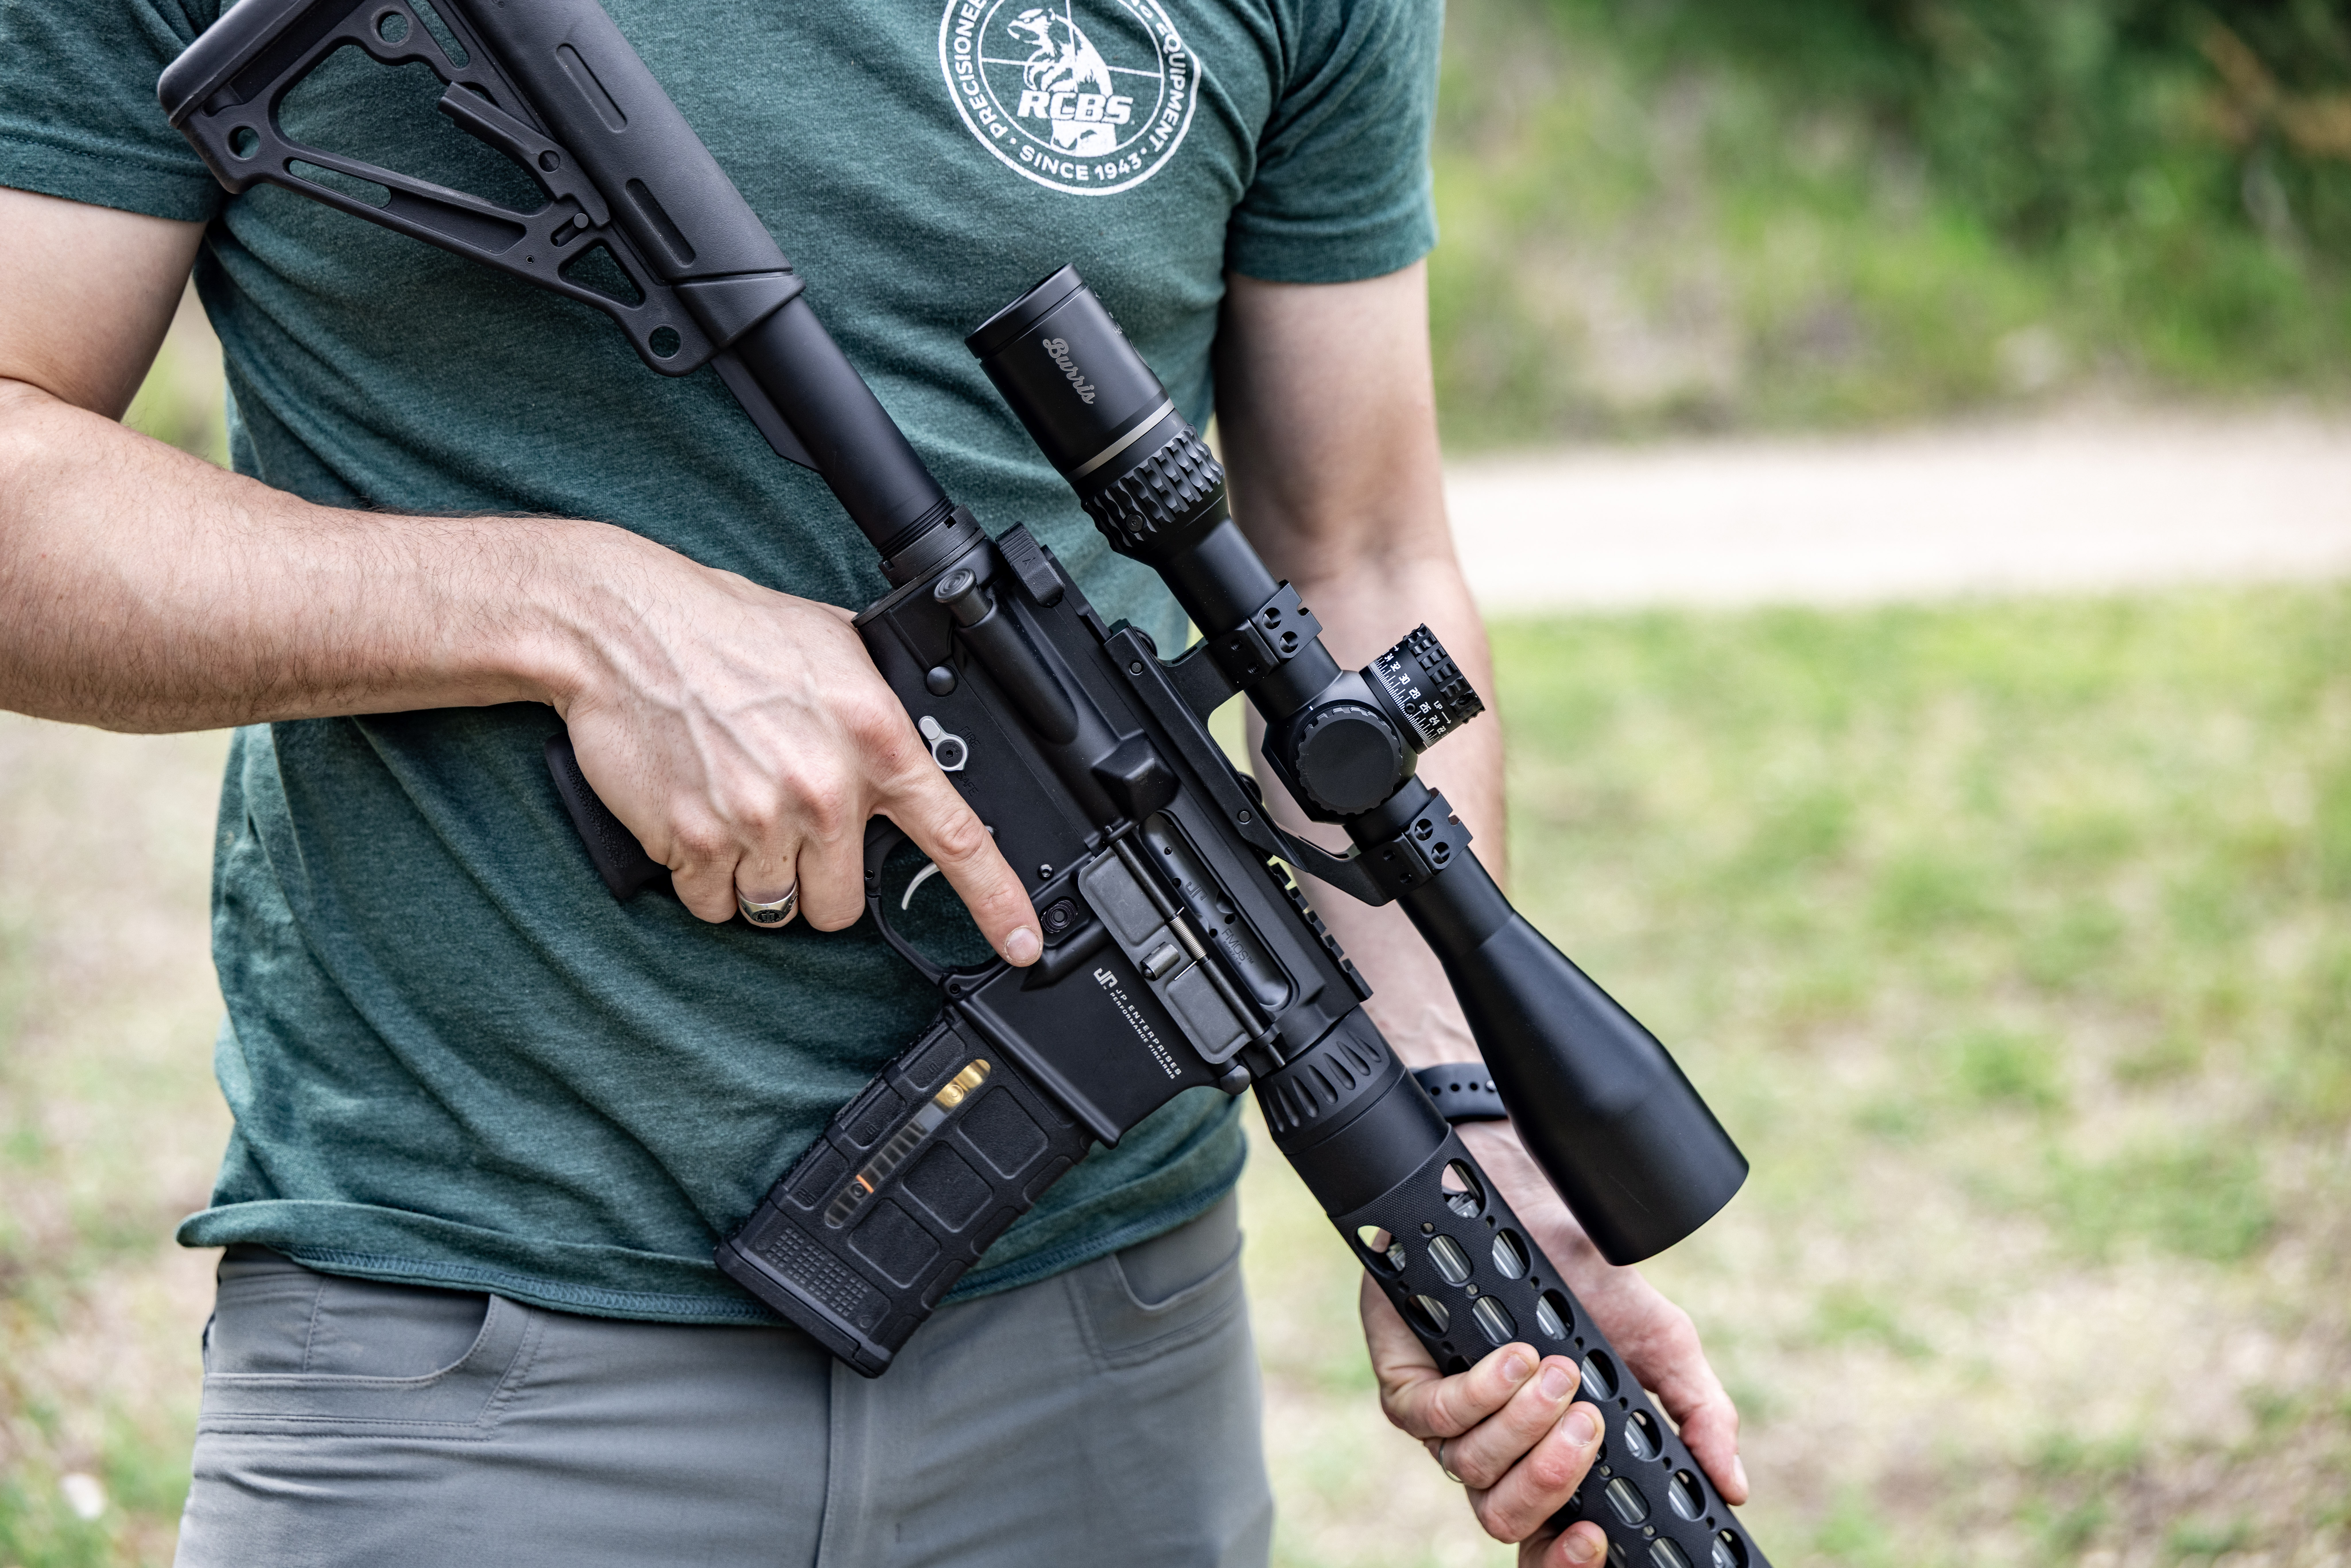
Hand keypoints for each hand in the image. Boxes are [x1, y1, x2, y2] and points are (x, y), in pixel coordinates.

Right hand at [550, 538, 1040, 959]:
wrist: (624, 627)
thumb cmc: (726, 631)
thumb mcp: (835, 648)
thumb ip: (881, 707)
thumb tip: (918, 738)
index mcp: (874, 739)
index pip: (955, 837)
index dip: (996, 902)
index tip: (1020, 945)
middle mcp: (824, 789)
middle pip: (846, 905)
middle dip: (820, 879)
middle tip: (788, 825)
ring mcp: (758, 821)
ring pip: (780, 911)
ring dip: (762, 881)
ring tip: (738, 812)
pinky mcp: (693, 842)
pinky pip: (716, 906)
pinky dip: (707, 881)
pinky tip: (698, 823)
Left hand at [1359, 1119, 1746, 1564]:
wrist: (1534, 1207)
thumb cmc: (1591, 1283)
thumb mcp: (1663, 1344)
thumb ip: (1699, 1415)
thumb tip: (1733, 1485)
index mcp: (1550, 1462)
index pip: (1545, 1545)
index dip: (1564, 1561)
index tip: (1598, 1538)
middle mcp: (1496, 1454)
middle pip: (1506, 1520)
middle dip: (1551, 1479)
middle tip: (1588, 1421)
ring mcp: (1446, 1424)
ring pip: (1471, 1469)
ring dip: (1522, 1422)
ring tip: (1557, 1369)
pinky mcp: (1405, 1383)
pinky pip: (1431, 1418)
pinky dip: (1479, 1393)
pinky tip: (1513, 1357)